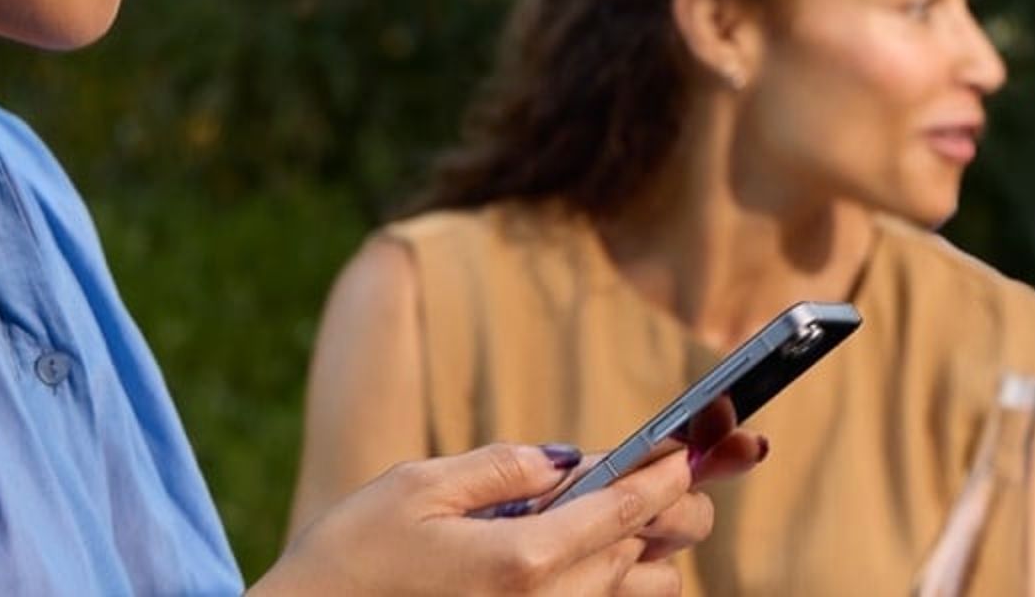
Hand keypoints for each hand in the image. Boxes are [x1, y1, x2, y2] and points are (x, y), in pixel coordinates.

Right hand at [251, 436, 761, 596]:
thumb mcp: (416, 488)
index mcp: (523, 562)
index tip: (686, 452)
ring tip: (605, 526)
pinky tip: (570, 559)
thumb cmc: (348, 563)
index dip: (665, 475)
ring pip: (629, 596)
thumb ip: (502, 466)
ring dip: (632, 559)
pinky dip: (599, 586)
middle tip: (657, 480)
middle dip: (660, 514)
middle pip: (642, 557)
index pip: (625, 512)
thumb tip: (566, 461)